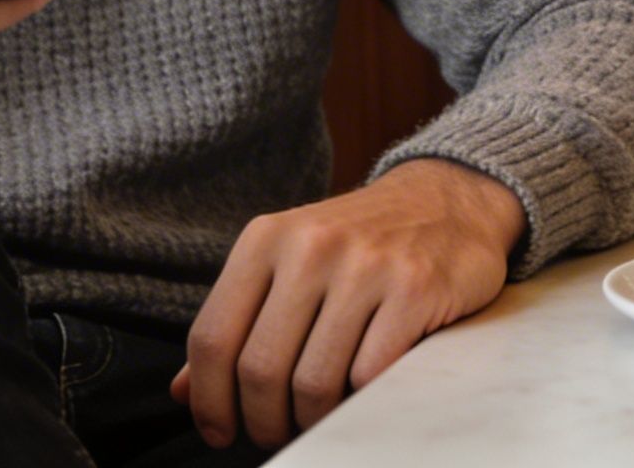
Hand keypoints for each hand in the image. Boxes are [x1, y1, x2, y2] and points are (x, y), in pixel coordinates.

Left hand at [171, 159, 521, 448]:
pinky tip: (361, 395)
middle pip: (260, 369)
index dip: (209, 400)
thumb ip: (238, 323)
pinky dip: (360, 401)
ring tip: (319, 417)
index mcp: (266, 239)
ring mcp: (365, 265)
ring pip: (313, 383)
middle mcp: (310, 246)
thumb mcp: (288, 263)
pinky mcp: (414, 288)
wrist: (448, 200)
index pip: (212, 337)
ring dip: (312, 419)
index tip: (219, 431)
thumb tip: (185, 391)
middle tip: (276, 432)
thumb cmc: (360, 243)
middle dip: (263, 420)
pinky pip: (369, 376)